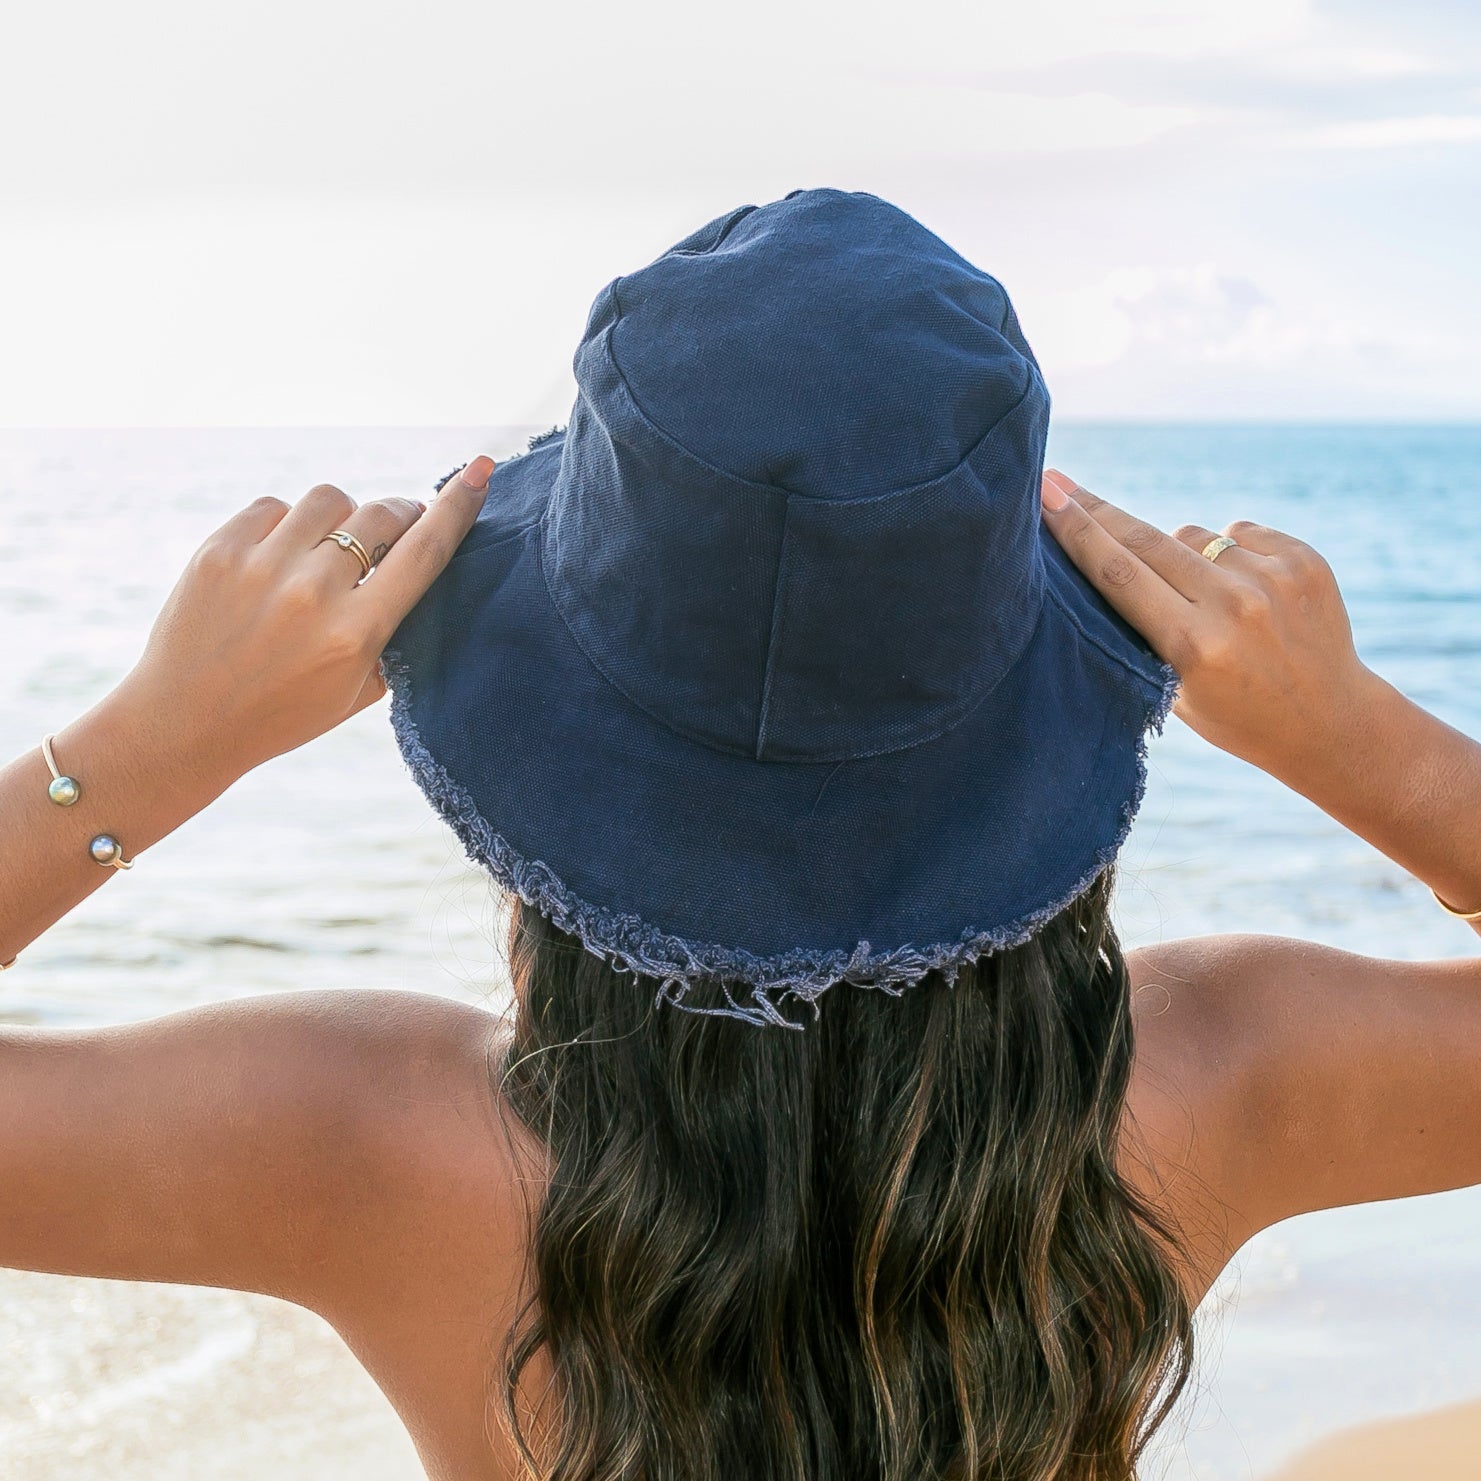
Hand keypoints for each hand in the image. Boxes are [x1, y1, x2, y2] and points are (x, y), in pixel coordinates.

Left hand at [110, 456, 495, 785]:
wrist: (184, 725)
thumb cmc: (283, 714)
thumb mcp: (358, 691)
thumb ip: (392, 634)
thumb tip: (412, 569)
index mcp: (355, 634)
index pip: (423, 552)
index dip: (456, 507)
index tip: (479, 470)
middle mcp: (311, 594)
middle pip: (379, 516)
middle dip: (396, 516)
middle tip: (393, 531)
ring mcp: (260, 567)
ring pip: (328, 500)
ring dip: (341, 517)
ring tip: (327, 549)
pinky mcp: (218, 551)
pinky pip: (273, 507)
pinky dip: (287, 524)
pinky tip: (280, 557)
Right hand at [1038, 468, 1378, 782]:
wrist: (1333, 722)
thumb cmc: (1236, 715)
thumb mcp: (1175, 692)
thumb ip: (1145, 630)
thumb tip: (1110, 551)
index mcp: (1194, 647)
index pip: (1119, 573)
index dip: (1077, 530)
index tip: (1046, 492)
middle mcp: (1233, 607)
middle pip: (1144, 540)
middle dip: (1094, 510)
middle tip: (1056, 480)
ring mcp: (1272, 579)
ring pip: (1190, 535)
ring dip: (1177, 553)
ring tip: (1202, 600)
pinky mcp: (1303, 560)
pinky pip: (1235, 532)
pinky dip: (1227, 553)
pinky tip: (1244, 592)